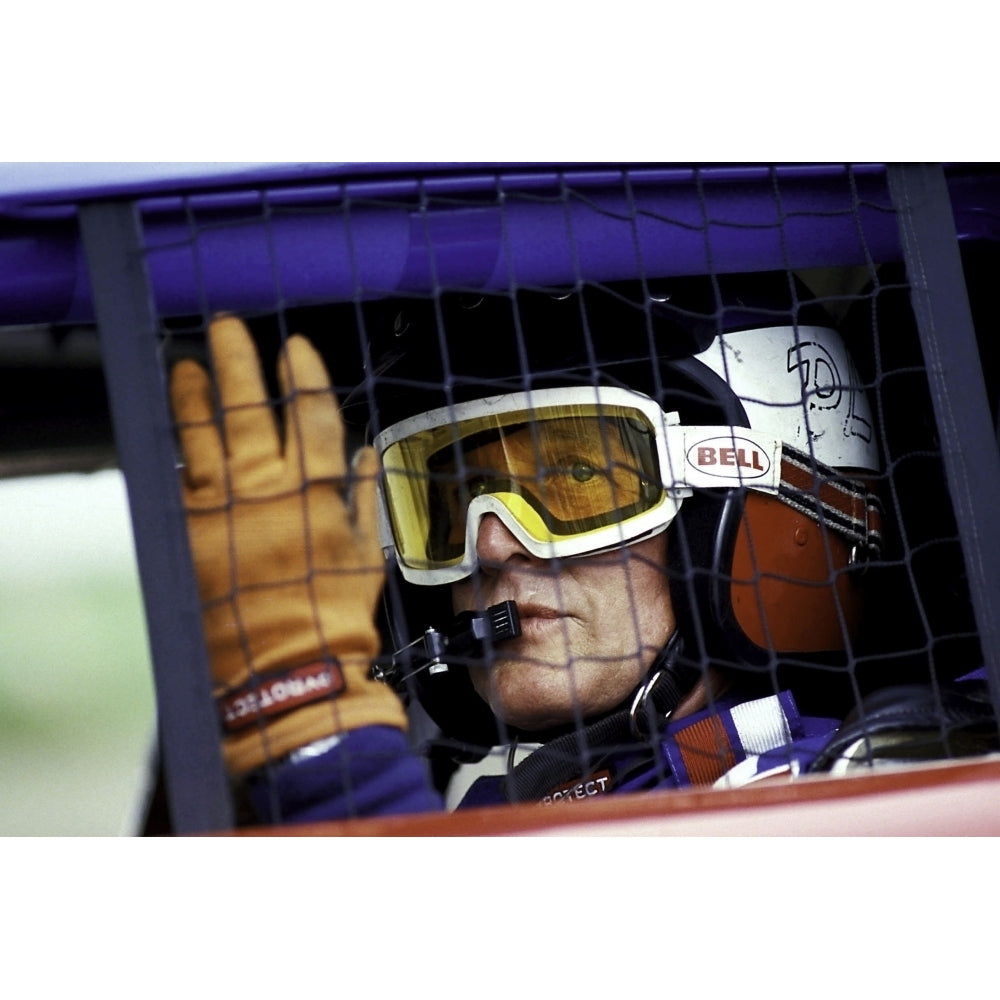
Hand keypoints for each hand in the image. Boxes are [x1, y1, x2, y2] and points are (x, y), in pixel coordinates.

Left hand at [169, 316, 405, 776]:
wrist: (289, 664)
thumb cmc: (335, 613)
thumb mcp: (367, 551)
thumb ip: (364, 496)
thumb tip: (365, 452)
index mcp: (317, 491)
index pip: (311, 415)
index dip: (304, 375)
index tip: (295, 346)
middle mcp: (269, 489)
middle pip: (252, 410)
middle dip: (241, 363)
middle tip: (229, 329)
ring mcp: (226, 508)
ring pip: (206, 435)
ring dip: (196, 396)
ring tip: (188, 368)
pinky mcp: (192, 532)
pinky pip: (181, 479)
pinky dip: (177, 450)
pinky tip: (171, 428)